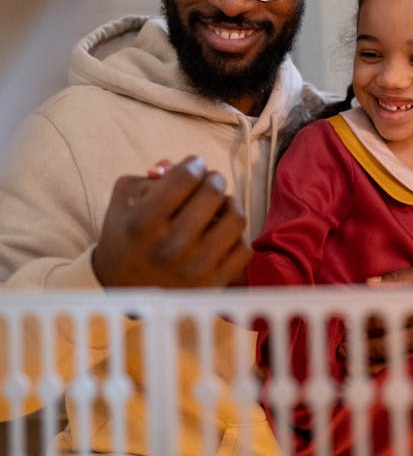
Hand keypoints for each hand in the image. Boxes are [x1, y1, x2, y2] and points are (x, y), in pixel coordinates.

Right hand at [92, 156, 251, 288]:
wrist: (126, 291)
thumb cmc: (127, 237)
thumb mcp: (125, 200)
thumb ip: (151, 176)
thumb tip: (177, 165)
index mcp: (144, 222)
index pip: (185, 177)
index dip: (194, 164)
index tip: (193, 167)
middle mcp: (171, 246)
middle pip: (213, 192)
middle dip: (212, 179)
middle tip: (207, 182)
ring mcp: (196, 268)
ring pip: (235, 217)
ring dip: (229, 204)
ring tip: (217, 207)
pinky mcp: (214, 284)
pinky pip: (244, 248)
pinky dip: (236, 236)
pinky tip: (221, 234)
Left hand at [337, 264, 412, 375]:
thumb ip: (400, 277)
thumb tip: (370, 283)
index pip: (390, 319)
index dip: (367, 324)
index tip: (350, 326)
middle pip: (390, 345)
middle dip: (364, 347)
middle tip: (343, 348)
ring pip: (395, 361)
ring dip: (369, 364)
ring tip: (349, 363)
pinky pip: (402, 370)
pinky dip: (383, 373)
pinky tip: (366, 373)